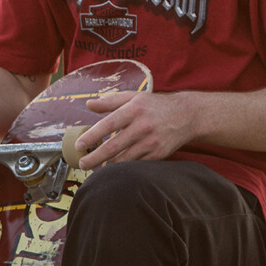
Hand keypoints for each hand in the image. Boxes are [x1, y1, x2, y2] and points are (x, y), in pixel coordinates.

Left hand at [73, 91, 191, 169]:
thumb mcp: (135, 97)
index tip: (79, 145)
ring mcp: (151, 142)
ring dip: (107, 165)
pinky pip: (136, 165)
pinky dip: (124, 168)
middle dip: (94, 158)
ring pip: (123, 159)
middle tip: (82, 163)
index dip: (92, 136)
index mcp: (135, 109)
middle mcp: (143, 126)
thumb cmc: (156, 105)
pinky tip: (115, 168)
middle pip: (113, 146)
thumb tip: (88, 104)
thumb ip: (111, 101)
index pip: (109, 124)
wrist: (187, 115)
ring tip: (96, 167)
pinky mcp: (158, 154)